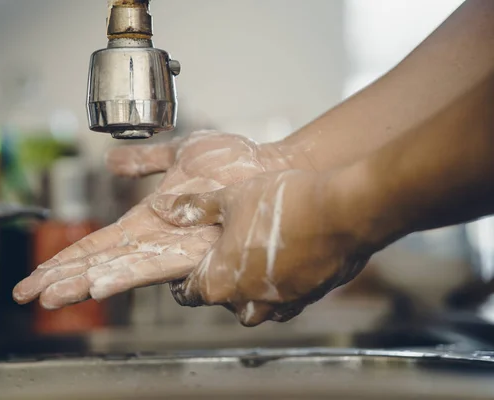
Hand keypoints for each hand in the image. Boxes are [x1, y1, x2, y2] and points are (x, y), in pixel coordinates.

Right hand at [12, 131, 297, 308]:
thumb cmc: (235, 161)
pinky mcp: (196, 250)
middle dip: (62, 278)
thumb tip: (112, 162)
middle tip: (26, 294)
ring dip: (83, 282)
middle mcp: (156, 241)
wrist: (270, 166)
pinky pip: (154, 266)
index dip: (66, 258)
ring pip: (120, 270)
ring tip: (50, 295)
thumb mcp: (181, 153)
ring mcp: (175, 248)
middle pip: (100, 263)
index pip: (98, 245)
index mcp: (148, 222)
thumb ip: (145, 162)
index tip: (36, 274)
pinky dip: (122, 275)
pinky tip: (97, 284)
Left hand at [151, 169, 374, 325]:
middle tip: (222, 257)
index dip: (181, 281)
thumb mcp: (229, 198)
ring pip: (255, 307)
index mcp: (220, 282)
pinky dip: (279, 287)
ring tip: (253, 260)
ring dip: (249, 290)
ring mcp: (281, 304)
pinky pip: (286, 302)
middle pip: (222, 301)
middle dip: (218, 283)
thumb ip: (195, 208)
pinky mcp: (310, 298)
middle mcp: (248, 301)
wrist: (343, 210)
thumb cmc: (283, 204)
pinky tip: (284, 261)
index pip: (188, 293)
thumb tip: (163, 209)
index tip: (183, 272)